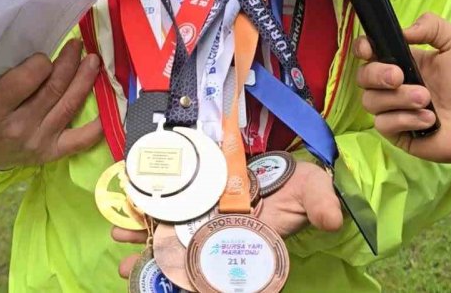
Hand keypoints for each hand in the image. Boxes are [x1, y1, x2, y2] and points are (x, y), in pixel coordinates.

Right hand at [0, 39, 103, 170]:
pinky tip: (111, 105)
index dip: (39, 62)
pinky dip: (99, 124)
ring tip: (93, 61)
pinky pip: (81, 139)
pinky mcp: (53, 152)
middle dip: (69, 63)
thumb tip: (35, 46)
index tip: (44, 55)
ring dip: (85, 80)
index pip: (25, 80)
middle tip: (77, 45)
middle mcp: (19, 126)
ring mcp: (39, 140)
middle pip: (52, 89)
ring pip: (69, 105)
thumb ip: (3, 73)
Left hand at [112, 162, 341, 278]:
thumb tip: (332, 219)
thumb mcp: (313, 192)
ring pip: (173, 232)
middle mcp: (222, 233)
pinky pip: (172, 206)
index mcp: (247, 239)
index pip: (219, 267)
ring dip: (145, 238)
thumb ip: (320, 204)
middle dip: (157, 263)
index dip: (197, 280)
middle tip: (127, 269)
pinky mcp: (200, 196)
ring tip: (118, 240)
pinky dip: (150, 209)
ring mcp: (208, 215)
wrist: (292, 169)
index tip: (176, 284)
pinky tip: (127, 209)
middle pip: (186, 255)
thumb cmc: (301, 187)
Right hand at [353, 13, 450, 162]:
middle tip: (400, 77)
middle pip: (363, 77)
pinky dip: (405, 119)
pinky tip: (429, 119)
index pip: (368, 53)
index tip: (369, 51)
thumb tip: (402, 30)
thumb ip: (431, 26)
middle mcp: (394, 85)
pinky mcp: (399, 133)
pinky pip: (384, 124)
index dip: (362, 49)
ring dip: (398, 99)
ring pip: (371, 101)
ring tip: (427, 100)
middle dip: (377, 74)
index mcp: (403, 62)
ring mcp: (395, 110)